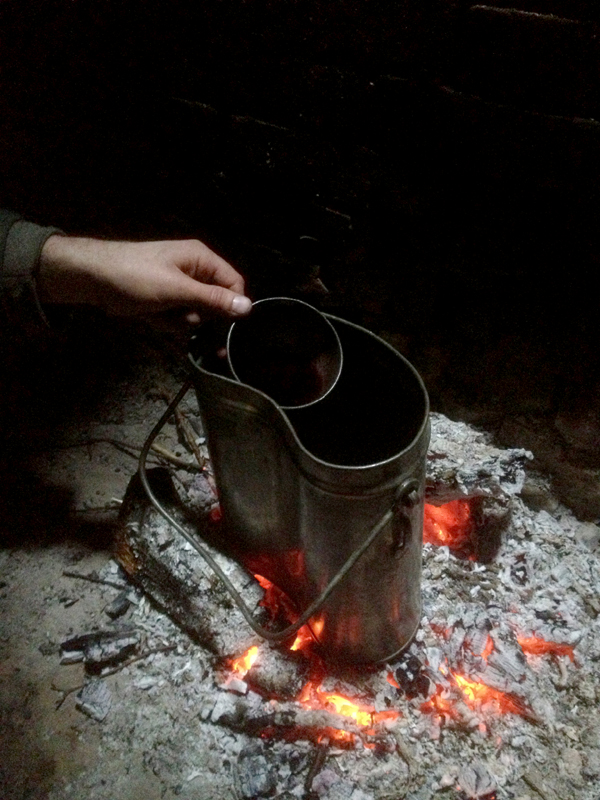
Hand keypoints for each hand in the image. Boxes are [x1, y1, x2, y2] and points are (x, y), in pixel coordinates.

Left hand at [38, 236, 250, 325]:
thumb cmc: (136, 277)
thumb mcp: (177, 289)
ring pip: (196, 314)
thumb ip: (213, 299)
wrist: (93, 279)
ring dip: (181, 321)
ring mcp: (178, 286)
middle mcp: (194, 271)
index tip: (226, 327)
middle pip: (216, 302)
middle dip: (201, 316)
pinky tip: (151, 315)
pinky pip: (178, 317)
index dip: (233, 305)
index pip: (233, 283)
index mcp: (201, 259)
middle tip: (184, 320)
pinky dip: (167, 321)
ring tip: (160, 312)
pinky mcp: (165, 300)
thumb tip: (248, 308)